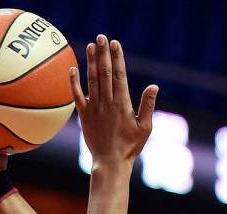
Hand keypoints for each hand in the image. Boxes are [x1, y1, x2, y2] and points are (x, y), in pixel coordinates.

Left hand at [70, 34, 157, 166]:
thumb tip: (154, 86)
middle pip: (105, 73)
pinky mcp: (84, 116)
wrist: (111, 162)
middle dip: (103, 54)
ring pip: (92, 80)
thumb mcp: (146, 128)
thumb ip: (148, 106)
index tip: (115, 44)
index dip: (117, 58)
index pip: (120, 76)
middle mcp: (107, 103)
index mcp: (123, 104)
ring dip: (91, 62)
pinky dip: (74, 82)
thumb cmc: (131, 146)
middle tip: (101, 38)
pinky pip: (77, 96)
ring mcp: (94, 108)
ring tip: (90, 46)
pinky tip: (72, 69)